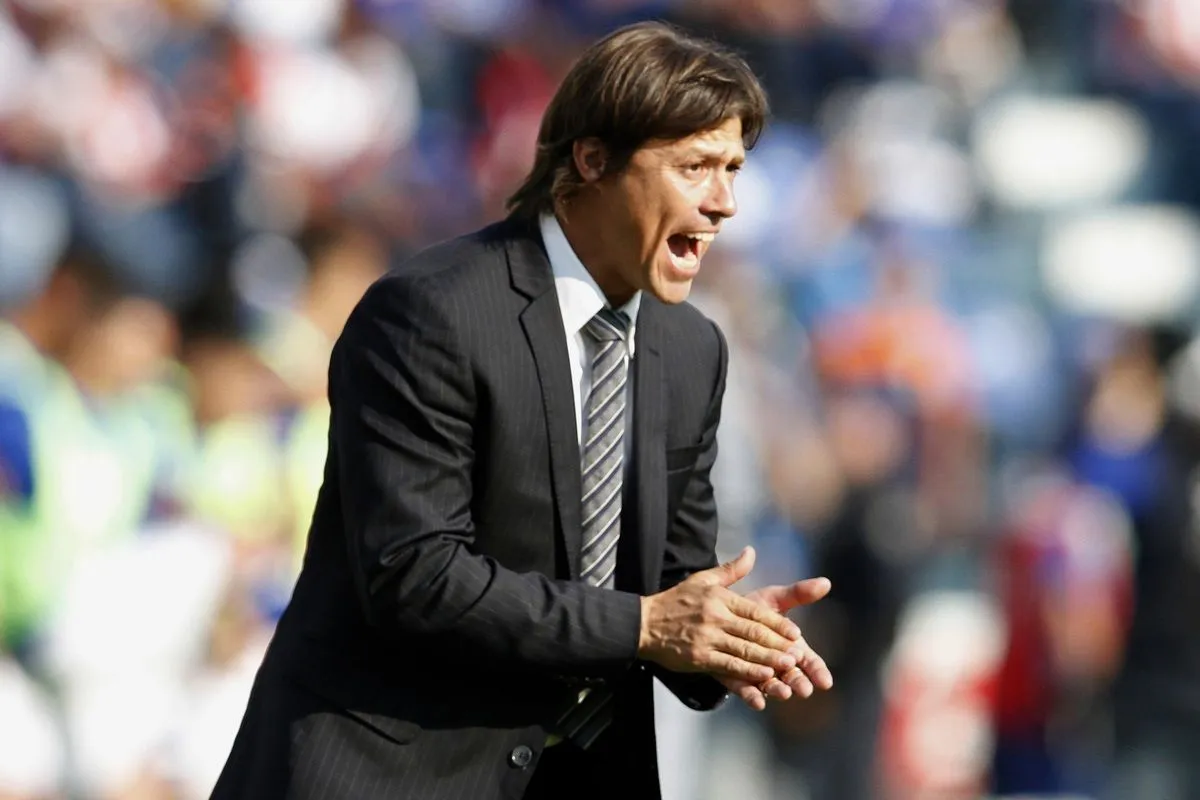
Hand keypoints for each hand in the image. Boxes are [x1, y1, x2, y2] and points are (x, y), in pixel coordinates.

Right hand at [638, 547, 802, 684]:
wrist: (643, 623)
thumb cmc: (675, 601)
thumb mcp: (703, 580)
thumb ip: (731, 570)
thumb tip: (751, 552)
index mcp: (720, 598)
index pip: (754, 611)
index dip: (777, 624)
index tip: (796, 633)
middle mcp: (715, 617)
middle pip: (753, 632)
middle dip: (778, 645)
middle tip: (798, 655)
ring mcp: (707, 638)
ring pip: (743, 651)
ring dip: (768, 660)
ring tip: (787, 668)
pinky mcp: (699, 657)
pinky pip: (727, 666)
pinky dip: (747, 673)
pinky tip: (763, 678)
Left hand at [720, 577, 833, 710]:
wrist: (716, 615)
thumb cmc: (750, 609)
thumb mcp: (774, 599)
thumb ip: (797, 594)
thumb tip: (826, 582)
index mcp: (789, 646)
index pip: (808, 661)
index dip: (816, 670)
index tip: (825, 681)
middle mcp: (775, 663)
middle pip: (791, 676)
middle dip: (798, 682)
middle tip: (804, 689)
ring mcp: (756, 673)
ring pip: (770, 684)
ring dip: (777, 690)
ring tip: (784, 693)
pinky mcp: (735, 678)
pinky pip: (744, 689)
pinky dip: (751, 696)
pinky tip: (758, 703)